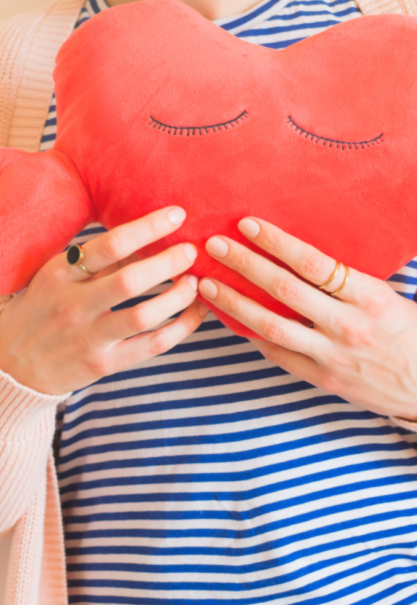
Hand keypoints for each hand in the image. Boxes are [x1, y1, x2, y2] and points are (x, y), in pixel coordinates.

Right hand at [0, 207, 208, 395]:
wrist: (10, 365)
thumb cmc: (40, 311)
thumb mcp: (54, 278)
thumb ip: (94, 261)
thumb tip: (144, 237)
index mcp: (59, 274)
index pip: (109, 245)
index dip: (147, 227)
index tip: (176, 214)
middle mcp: (72, 305)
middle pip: (130, 280)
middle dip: (169, 261)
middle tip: (191, 251)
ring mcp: (87, 337)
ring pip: (144, 315)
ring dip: (178, 296)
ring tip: (195, 283)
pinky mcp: (102, 364)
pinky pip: (151, 346)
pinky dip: (180, 329)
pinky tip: (194, 315)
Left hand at [199, 217, 416, 418]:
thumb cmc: (409, 333)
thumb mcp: (388, 297)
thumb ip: (346, 281)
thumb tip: (295, 255)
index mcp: (369, 296)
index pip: (313, 263)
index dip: (276, 242)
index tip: (247, 224)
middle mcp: (348, 325)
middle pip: (284, 290)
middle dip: (244, 265)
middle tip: (214, 246)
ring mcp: (333, 355)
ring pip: (271, 326)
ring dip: (234, 304)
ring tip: (207, 285)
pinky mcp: (323, 380)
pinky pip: (278, 355)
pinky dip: (252, 336)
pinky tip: (230, 319)